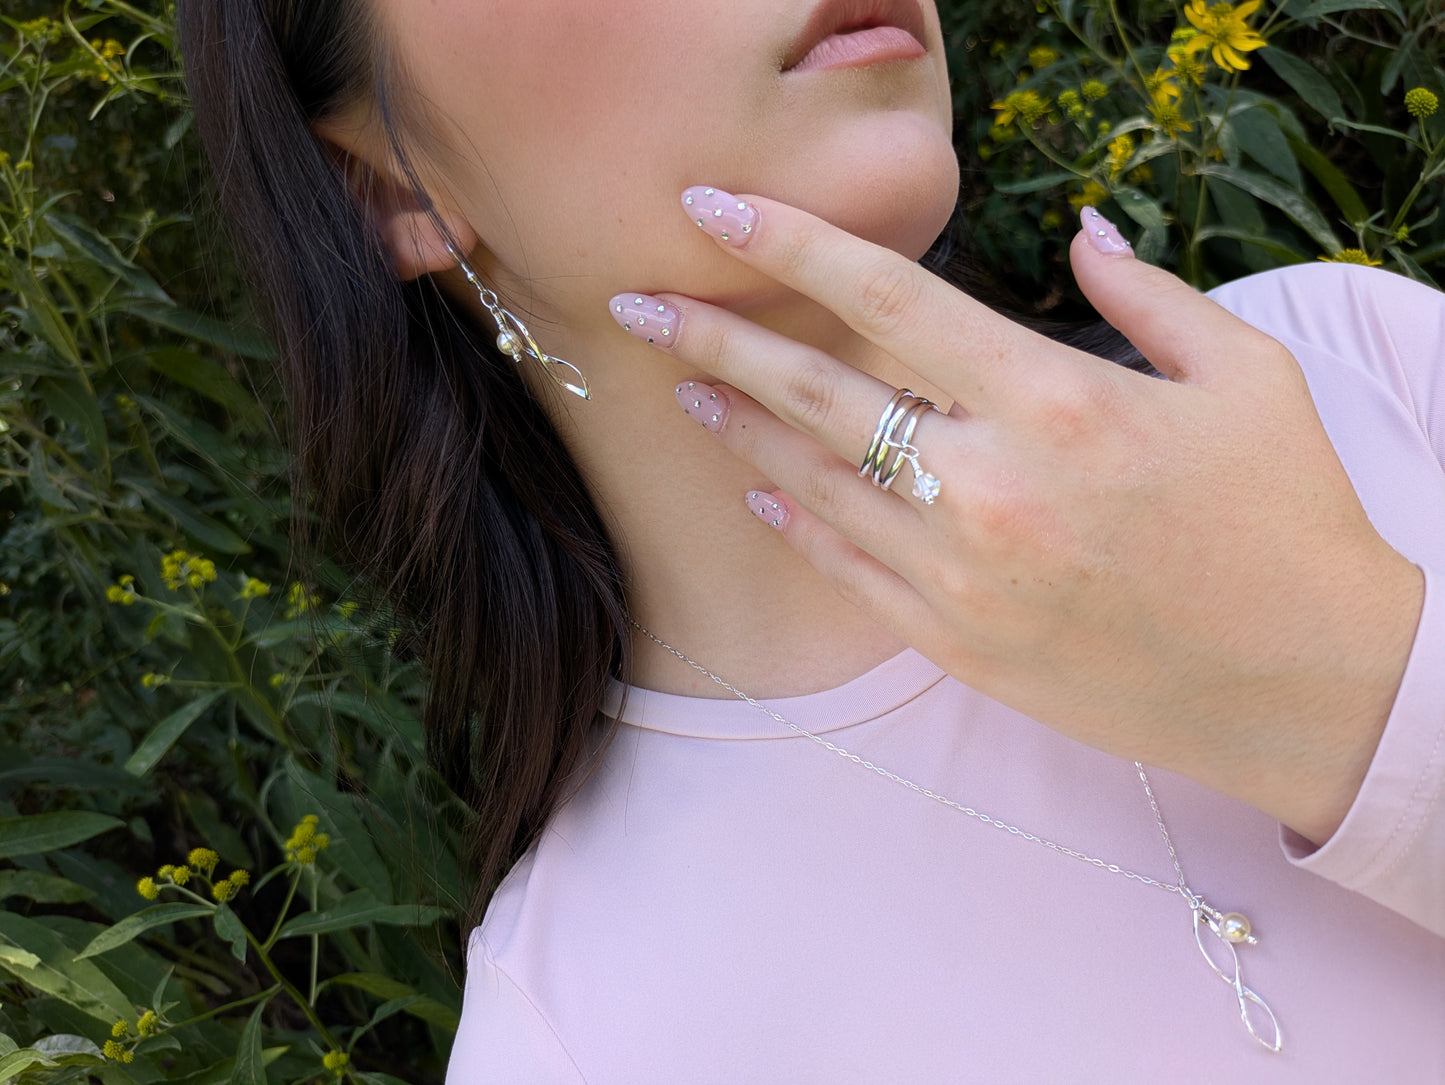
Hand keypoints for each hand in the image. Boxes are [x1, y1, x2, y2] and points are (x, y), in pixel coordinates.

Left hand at [612, 190, 1423, 843]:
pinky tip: (750, 483)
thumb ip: (1149, 294)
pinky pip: (845, 570)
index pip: (887, 298)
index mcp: (1056, 399)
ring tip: (679, 381)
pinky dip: (792, 520)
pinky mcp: (957, 643)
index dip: (789, 243)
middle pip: (816, 391)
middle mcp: (989, 485)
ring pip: (813, 481)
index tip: (713, 208)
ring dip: (736, 424)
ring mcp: (962, 575)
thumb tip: (1080, 236)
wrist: (1307, 685)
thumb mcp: (1248, 376)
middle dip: (713, 336)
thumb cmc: (1287, 521)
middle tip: (637, 303)